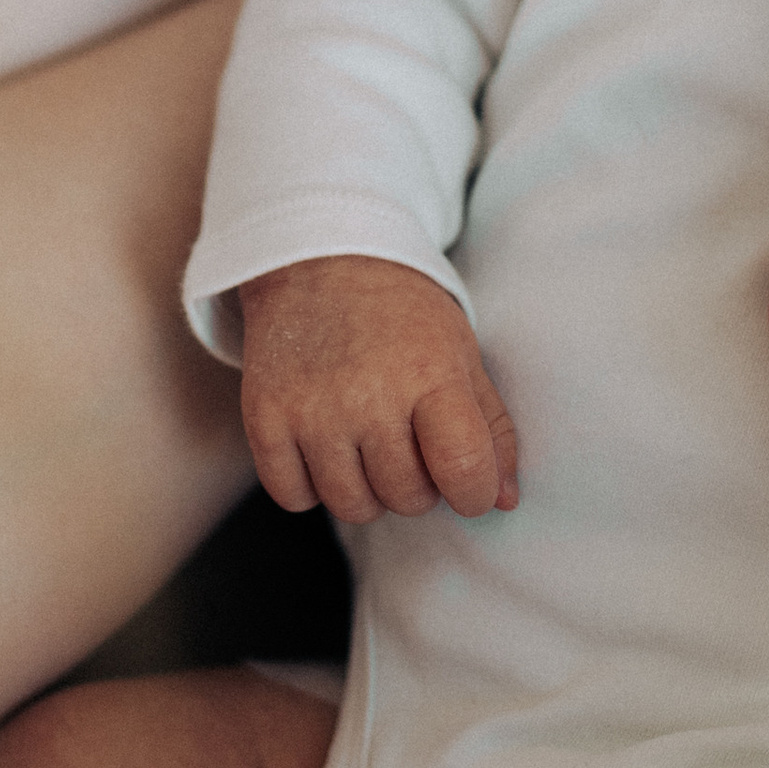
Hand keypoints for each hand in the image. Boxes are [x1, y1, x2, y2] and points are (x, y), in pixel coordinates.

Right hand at [238, 256, 519, 522]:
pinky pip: (294, 498)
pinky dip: (311, 487)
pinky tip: (323, 449)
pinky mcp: (264, 418)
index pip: (463, 469)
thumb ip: (490, 428)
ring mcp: (311, 409)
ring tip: (368, 447)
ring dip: (368, 491)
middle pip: (407, 497)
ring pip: (353, 507)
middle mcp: (369, 394)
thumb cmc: (401, 313)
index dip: (474, 493)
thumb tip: (503, 500)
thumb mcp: (461, 353)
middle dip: (418, 486)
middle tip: (408, 444)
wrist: (320, 261)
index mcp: (430, 374)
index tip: (467, 484)